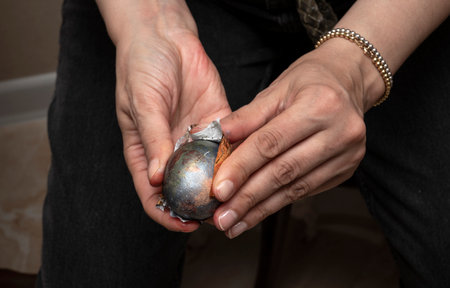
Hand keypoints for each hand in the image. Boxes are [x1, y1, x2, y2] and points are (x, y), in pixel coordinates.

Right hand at [115, 24, 230, 231]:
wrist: (165, 36)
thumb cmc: (141, 68)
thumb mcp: (142, 104)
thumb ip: (152, 140)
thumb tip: (155, 177)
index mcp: (145, 152)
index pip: (153, 194)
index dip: (167, 214)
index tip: (185, 225)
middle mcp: (171, 150)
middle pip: (185, 188)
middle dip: (201, 205)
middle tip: (219, 215)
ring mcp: (194, 137)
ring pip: (209, 171)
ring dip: (222, 185)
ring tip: (238, 196)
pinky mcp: (216, 122)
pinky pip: (228, 144)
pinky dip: (236, 156)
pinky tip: (247, 165)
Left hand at [211, 39, 384, 237]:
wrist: (348, 81)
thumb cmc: (309, 81)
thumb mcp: (277, 89)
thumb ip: (247, 116)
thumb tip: (218, 136)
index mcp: (320, 105)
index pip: (271, 142)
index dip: (242, 167)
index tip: (218, 189)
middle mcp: (340, 132)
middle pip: (284, 171)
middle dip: (248, 197)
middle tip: (222, 218)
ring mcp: (347, 155)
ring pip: (295, 188)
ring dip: (260, 209)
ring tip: (233, 224)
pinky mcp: (346, 171)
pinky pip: (305, 191)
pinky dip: (277, 203)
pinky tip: (256, 213)